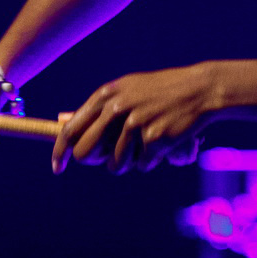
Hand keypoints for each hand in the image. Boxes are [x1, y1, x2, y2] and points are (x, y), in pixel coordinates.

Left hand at [52, 63, 220, 173]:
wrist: (200, 90)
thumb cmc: (160, 92)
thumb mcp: (125, 91)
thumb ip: (96, 108)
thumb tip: (62, 120)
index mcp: (106, 95)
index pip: (70, 130)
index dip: (59, 152)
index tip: (56, 168)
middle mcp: (117, 109)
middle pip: (86, 153)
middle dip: (95, 162)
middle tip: (110, 159)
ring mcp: (136, 124)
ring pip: (115, 164)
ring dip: (128, 163)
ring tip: (143, 147)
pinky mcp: (154, 138)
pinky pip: (143, 165)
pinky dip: (151, 160)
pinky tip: (162, 144)